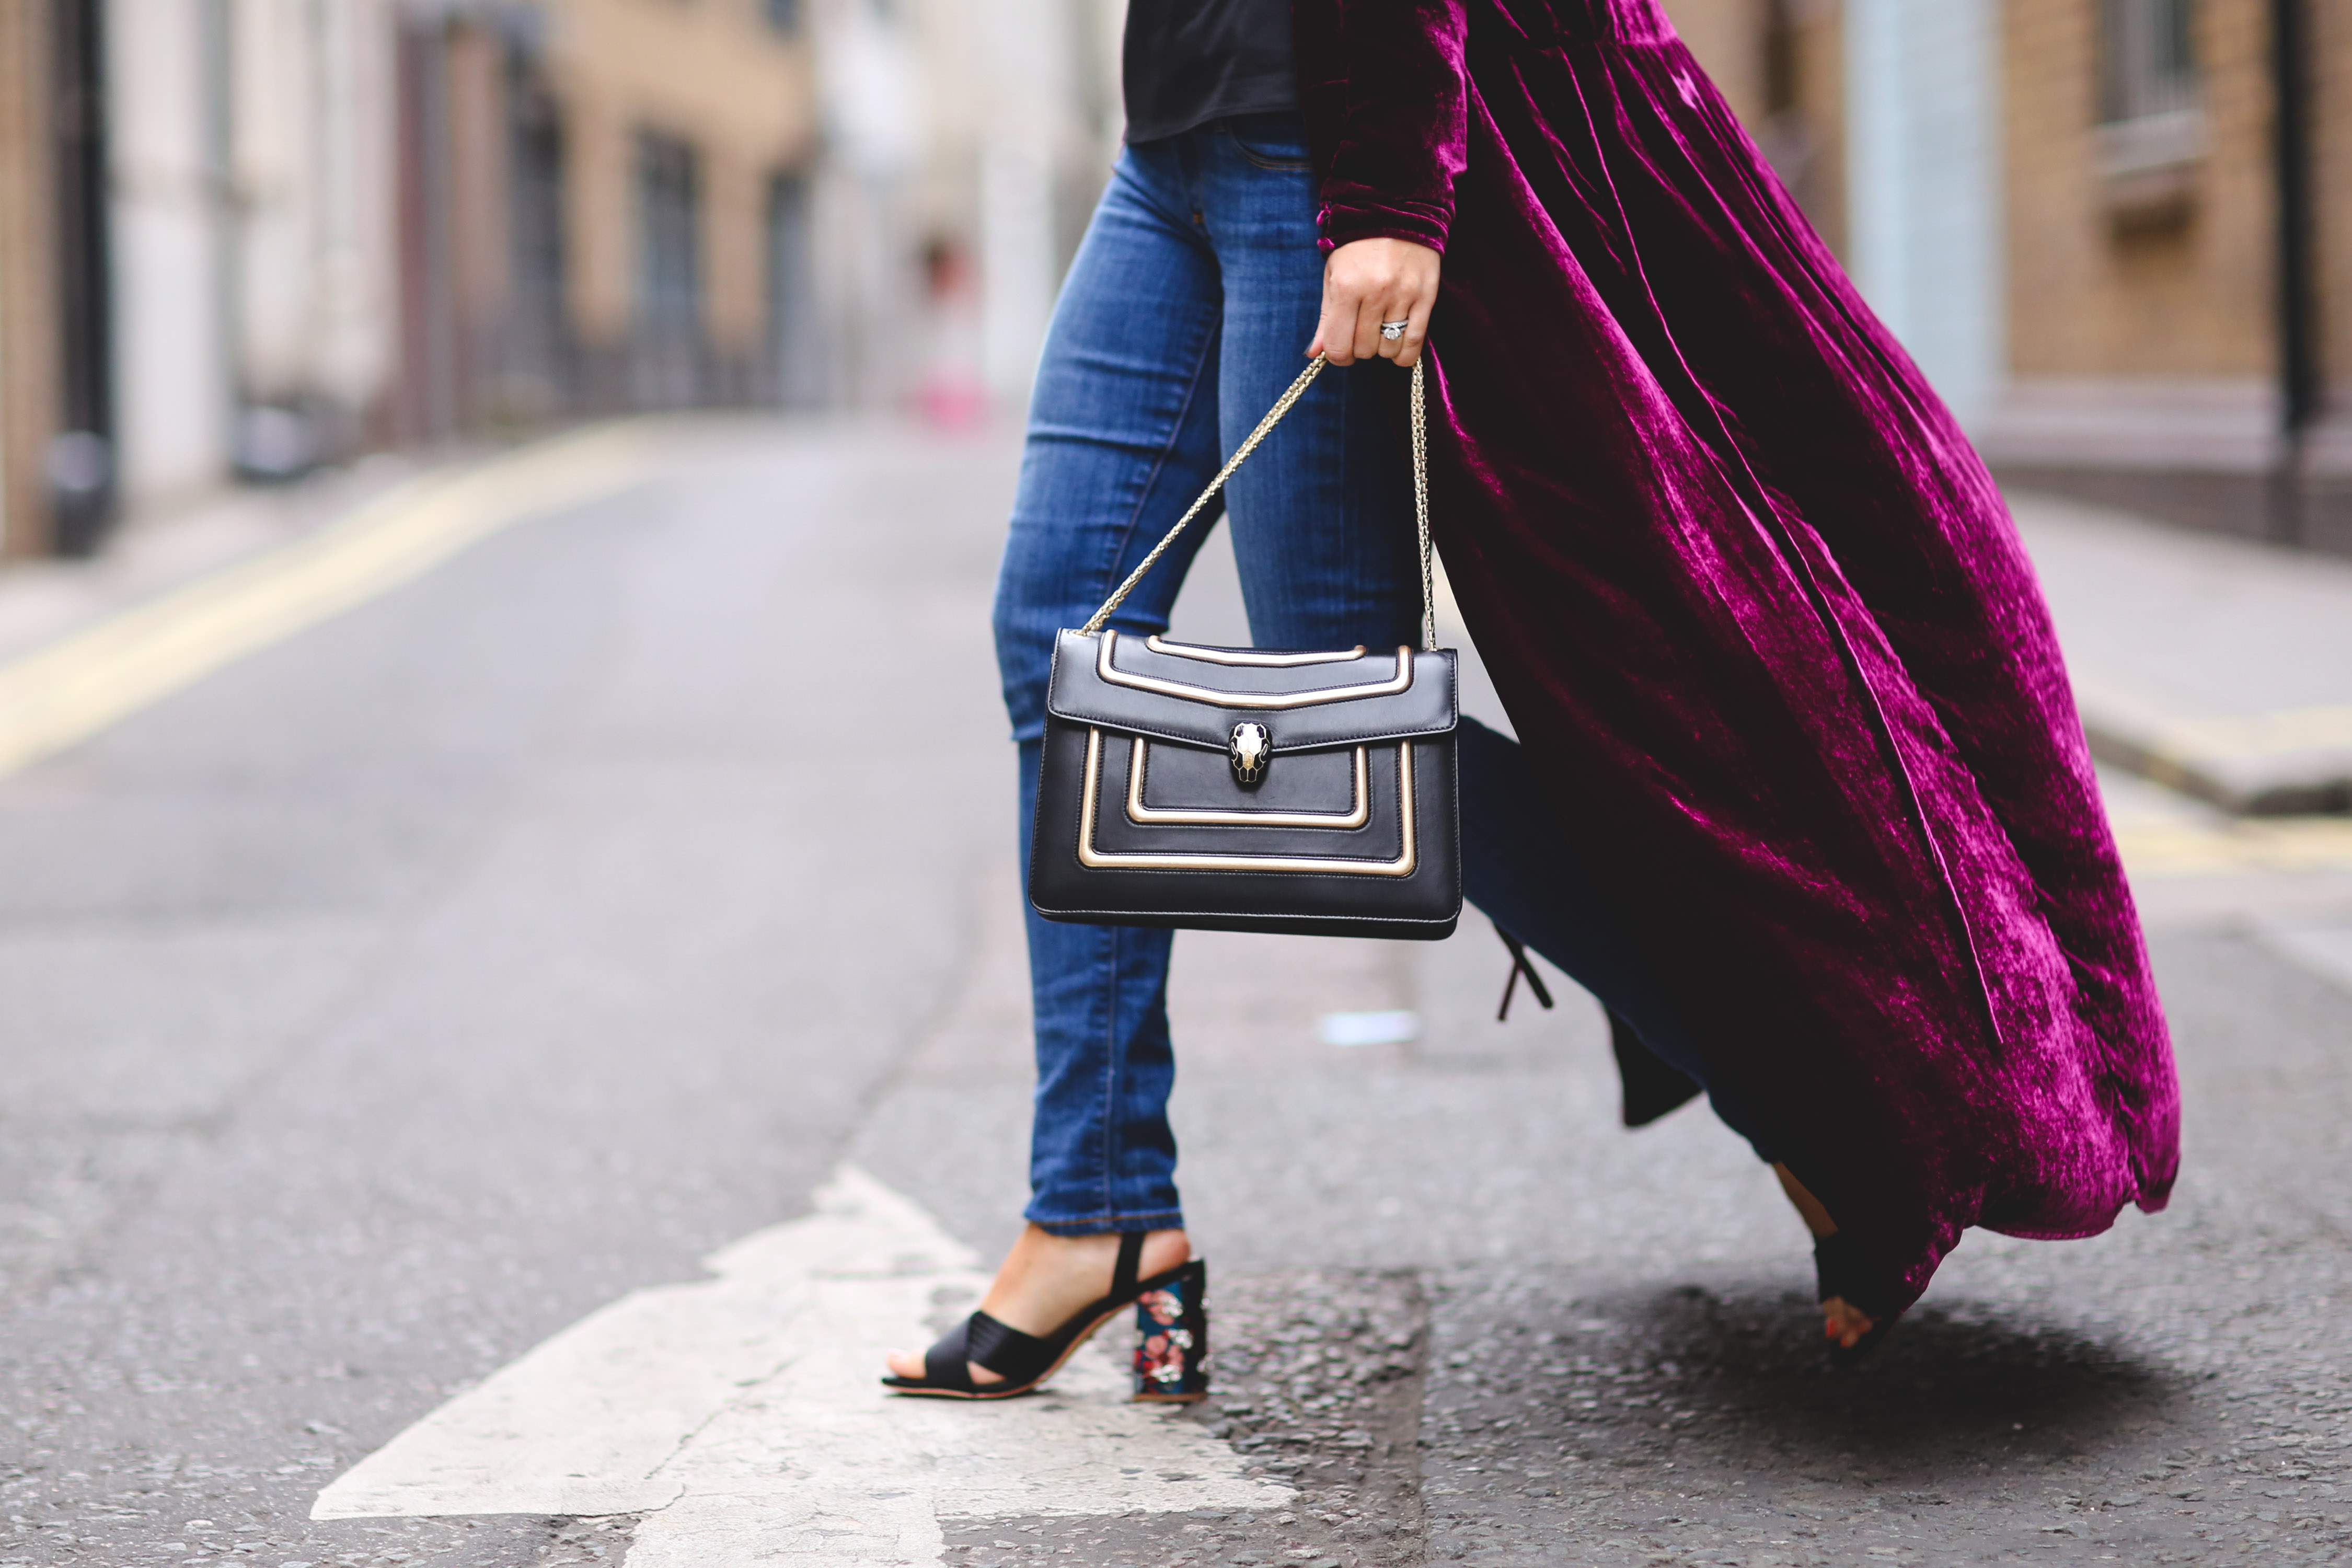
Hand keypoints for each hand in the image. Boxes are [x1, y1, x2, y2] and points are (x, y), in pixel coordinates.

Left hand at [1307, 238, 1440, 367]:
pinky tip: (1399, 347)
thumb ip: (1326, 318)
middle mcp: (1375, 293)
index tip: (1342, 347)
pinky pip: (1415, 342)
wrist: (1396, 213)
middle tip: (1362, 331)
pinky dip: (1404, 353)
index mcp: (1346, 288)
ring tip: (1381, 330)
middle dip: (1360, 348)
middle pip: (1364, 350)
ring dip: (1382, 347)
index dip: (1338, 355)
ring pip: (1388, 348)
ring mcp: (1403, 295)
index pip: (1338, 346)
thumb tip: (1315, 354)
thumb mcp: (1334, 276)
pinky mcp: (1426, 296)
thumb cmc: (1357, 247)